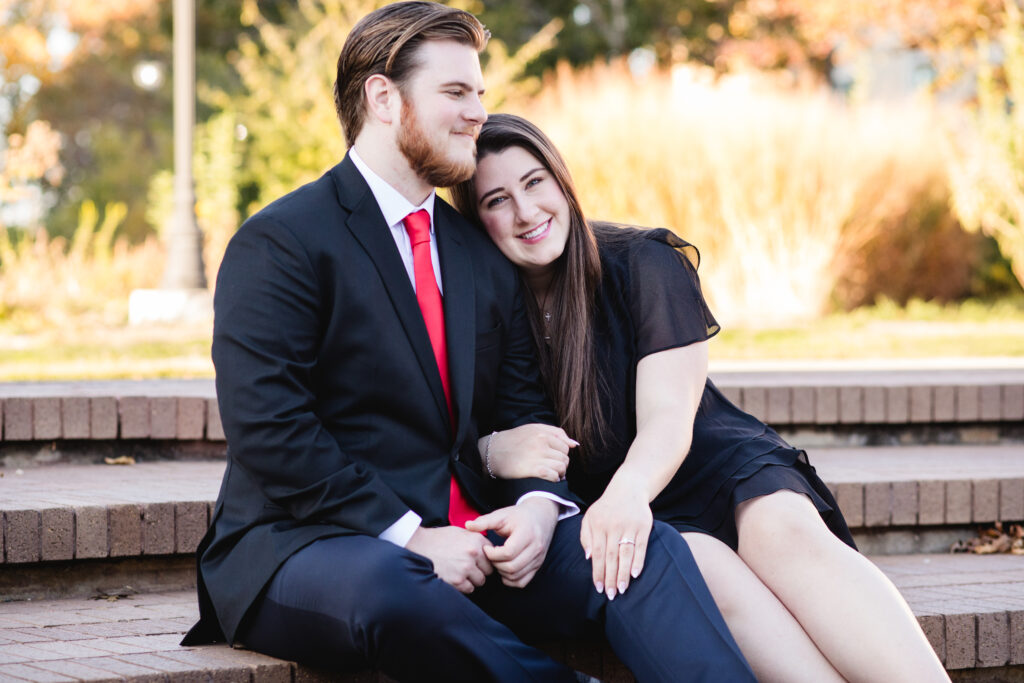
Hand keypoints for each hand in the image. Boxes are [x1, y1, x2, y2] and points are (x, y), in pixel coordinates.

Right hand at [406, 525, 493, 593]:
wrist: (419, 545)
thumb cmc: (439, 539)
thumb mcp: (460, 532)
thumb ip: (476, 540)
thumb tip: (488, 549)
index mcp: (476, 540)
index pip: (492, 555)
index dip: (485, 558)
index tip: (478, 560)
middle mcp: (473, 553)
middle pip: (488, 569)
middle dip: (480, 570)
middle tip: (468, 568)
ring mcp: (466, 568)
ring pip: (480, 581)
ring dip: (472, 579)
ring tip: (460, 572)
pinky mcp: (457, 581)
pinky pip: (469, 589)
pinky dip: (463, 586)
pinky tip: (454, 578)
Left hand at [465, 497, 559, 587]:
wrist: (541, 516)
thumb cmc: (518, 515)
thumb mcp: (502, 515)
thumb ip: (485, 521)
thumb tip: (467, 526)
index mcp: (527, 533)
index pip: (508, 552)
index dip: (493, 554)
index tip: (486, 548)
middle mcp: (536, 548)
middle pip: (512, 567)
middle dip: (496, 564)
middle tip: (490, 556)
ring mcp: (538, 558)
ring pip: (516, 576)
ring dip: (502, 572)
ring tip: (496, 561)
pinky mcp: (538, 565)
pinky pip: (523, 582)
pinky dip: (510, 580)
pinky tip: (503, 570)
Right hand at [480, 423, 576, 481]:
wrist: (492, 452)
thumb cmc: (513, 441)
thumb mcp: (533, 429)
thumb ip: (555, 433)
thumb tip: (575, 444)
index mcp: (542, 433)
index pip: (565, 446)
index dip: (561, 454)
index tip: (553, 458)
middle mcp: (541, 443)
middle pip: (565, 457)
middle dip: (561, 464)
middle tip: (551, 467)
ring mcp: (537, 456)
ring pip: (562, 467)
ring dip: (559, 473)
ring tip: (550, 474)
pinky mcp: (533, 470)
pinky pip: (553, 476)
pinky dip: (553, 479)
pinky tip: (546, 478)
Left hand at [579, 472, 652, 599]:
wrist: (628, 488)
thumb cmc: (606, 507)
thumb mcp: (590, 517)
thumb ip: (586, 537)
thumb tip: (589, 557)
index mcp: (598, 524)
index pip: (597, 553)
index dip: (598, 572)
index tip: (598, 587)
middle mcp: (613, 526)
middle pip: (611, 556)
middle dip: (610, 577)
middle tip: (610, 594)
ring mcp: (629, 526)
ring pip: (625, 554)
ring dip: (624, 573)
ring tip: (622, 589)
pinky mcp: (643, 526)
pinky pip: (641, 547)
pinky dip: (638, 561)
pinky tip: (635, 574)